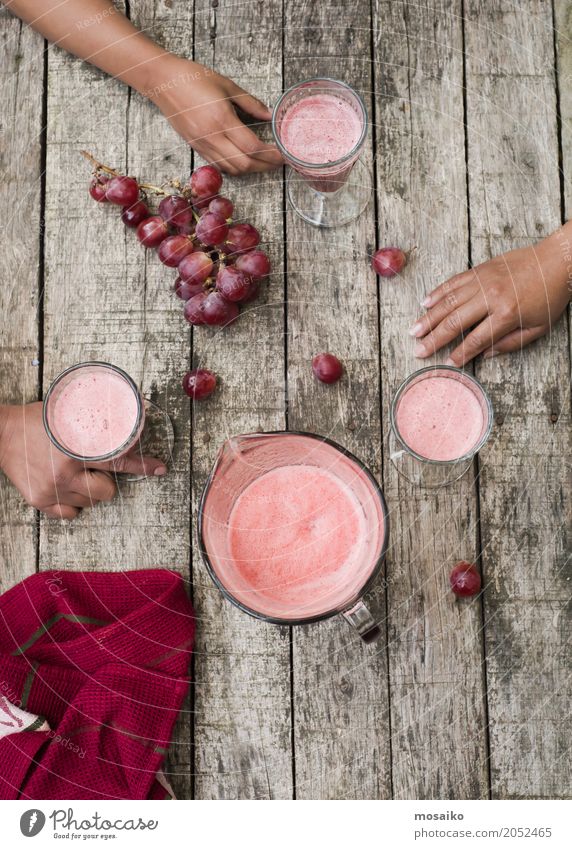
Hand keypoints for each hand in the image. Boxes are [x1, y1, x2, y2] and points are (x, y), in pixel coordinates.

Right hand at [0, 402, 166, 519]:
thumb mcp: (69, 414)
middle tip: (93, 468)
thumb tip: (130, 418)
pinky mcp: (40, 500)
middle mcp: (66, 472)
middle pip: (107, 491)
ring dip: (88, 490)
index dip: (142, 465)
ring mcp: (53, 489)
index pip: (119, 459)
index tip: (160, 469)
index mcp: (77, 448)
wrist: (1, 434)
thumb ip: (96, 422)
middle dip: (106, 481)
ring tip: (73, 473)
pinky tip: (65, 486)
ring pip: (90, 502)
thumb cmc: (37, 421)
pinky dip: (73, 503)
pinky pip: (70, 514)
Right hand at [147, 55, 282, 175]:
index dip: (270, 154)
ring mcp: (203, 145)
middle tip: (278, 161)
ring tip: (265, 162)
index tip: (283, 153)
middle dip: (265, 166)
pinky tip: (245, 160)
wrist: (163, 82)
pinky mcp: (197, 148)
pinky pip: (221, 165)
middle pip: (245, 164)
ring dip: (252, 169)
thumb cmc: (193, 78)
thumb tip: (269, 116)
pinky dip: (236, 167)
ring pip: (233, 169)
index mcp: (221, 119)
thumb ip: (250, 103)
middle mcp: (212, 137)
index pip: (252, 146)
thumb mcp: (227, 85)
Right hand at [409, 229, 571, 366]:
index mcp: (506, 314)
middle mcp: (490, 297)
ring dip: (429, 318)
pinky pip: (453, 282)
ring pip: (448, 302)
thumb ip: (510, 343)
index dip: (460, 354)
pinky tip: (425, 303)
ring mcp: (483, 281)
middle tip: (418, 350)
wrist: (557, 261)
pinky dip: (437, 293)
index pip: (476, 339)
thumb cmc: (549, 296)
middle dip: (434, 339)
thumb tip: (485, 355)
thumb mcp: (538, 327)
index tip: (448, 363)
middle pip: (455, 322)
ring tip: (414, 330)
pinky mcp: (480, 269)